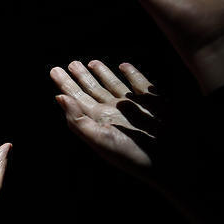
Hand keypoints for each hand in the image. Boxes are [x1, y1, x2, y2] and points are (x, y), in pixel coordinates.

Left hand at [51, 60, 157, 175]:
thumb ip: (78, 119)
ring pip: (113, 85)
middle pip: (92, 90)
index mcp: (97, 121)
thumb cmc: (132, 154)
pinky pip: (138, 84)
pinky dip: (131, 74)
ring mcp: (132, 106)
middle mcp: (112, 112)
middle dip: (81, 77)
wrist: (169, 161)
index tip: (55, 70)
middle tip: (71, 63)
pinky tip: (123, 66)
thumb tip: (59, 97)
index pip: (77, 99)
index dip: (66, 85)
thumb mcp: (100, 138)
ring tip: (91, 63)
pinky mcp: (150, 100)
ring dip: (102, 74)